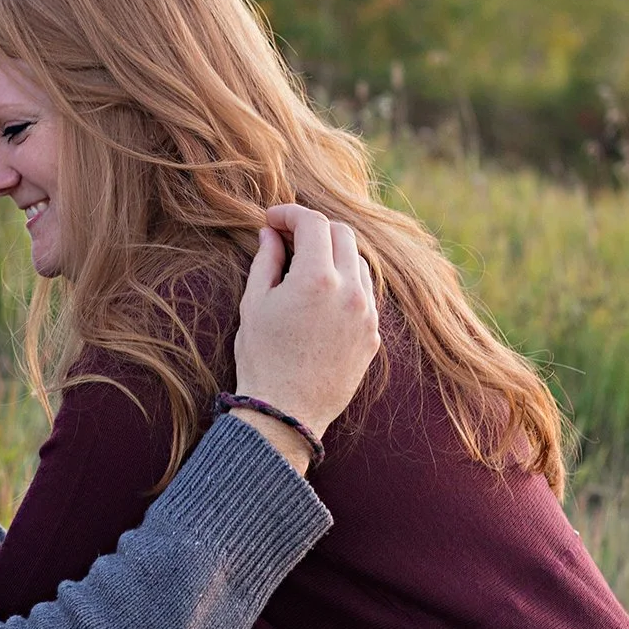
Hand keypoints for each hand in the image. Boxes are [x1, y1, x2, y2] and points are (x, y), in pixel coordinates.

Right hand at [228, 204, 379, 467]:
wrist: (287, 414)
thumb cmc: (262, 360)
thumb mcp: (254, 304)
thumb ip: (266, 261)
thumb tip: (271, 234)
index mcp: (316, 279)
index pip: (313, 222)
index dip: (290, 213)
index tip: (272, 220)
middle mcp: (350, 291)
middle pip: (342, 234)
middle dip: (314, 229)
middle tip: (287, 238)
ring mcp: (367, 315)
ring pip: (358, 262)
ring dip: (333, 254)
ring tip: (305, 266)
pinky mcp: (373, 336)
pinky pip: (365, 294)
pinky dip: (346, 283)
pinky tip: (322, 295)